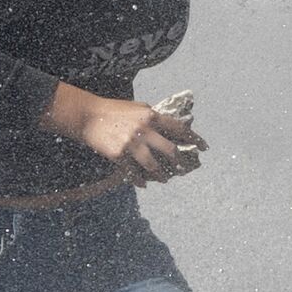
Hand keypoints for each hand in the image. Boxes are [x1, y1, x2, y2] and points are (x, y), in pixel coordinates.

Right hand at [44, 84, 206, 182]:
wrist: (87, 115)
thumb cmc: (112, 109)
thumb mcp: (137, 107)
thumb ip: (152, 117)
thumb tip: (168, 126)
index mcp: (151, 116)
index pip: (179, 129)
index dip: (194, 138)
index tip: (204, 147)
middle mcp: (144, 130)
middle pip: (170, 150)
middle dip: (179, 163)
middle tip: (182, 169)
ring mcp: (131, 143)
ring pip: (153, 165)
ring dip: (161, 175)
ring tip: (163, 180)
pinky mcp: (119, 155)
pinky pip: (133, 172)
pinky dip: (139, 180)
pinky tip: (142, 184)